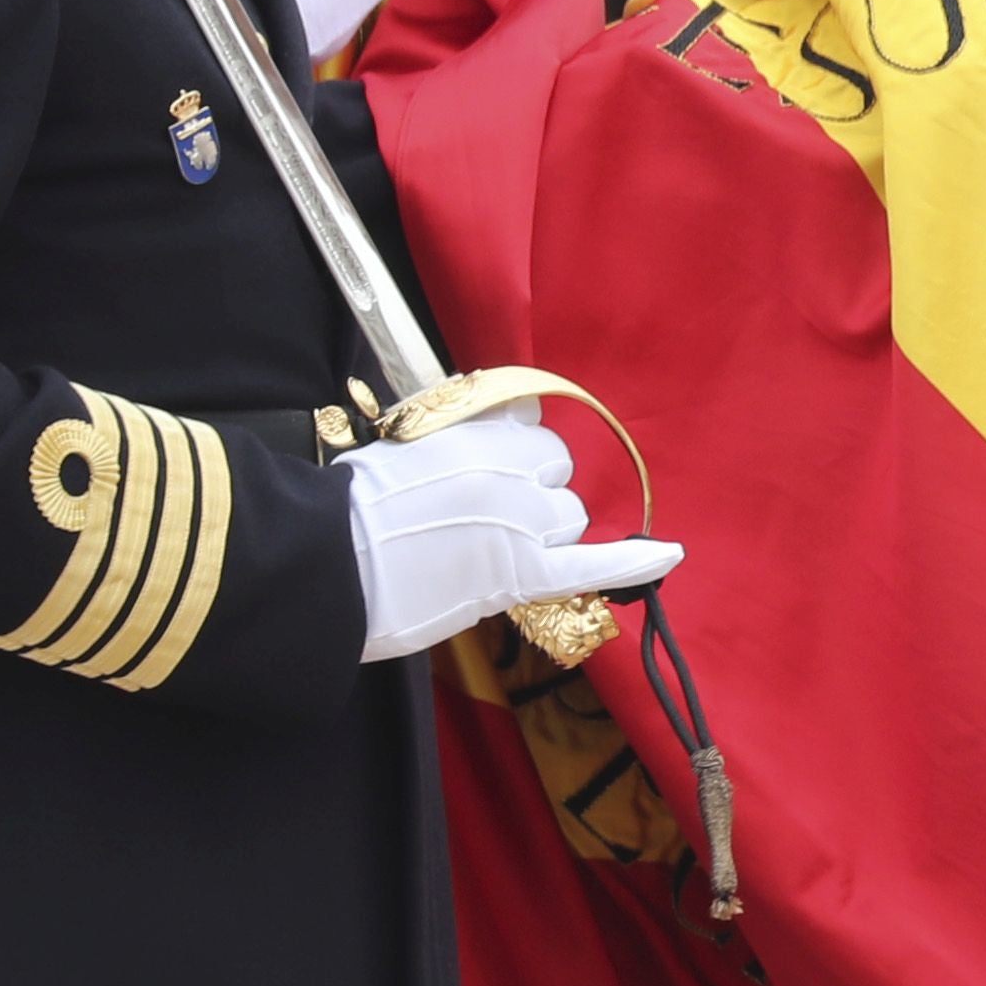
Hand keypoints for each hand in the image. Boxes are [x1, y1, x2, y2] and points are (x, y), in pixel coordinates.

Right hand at [344, 409, 685, 663]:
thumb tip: (495, 412)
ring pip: (568, 521)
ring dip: (543, 537)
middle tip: (479, 527)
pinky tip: (669, 553)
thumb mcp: (397, 445)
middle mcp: (508, 468)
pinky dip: (634, 562)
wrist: (316, 563)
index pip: (533, 431)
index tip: (491, 478)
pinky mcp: (518, 573)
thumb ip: (453, 433)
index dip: (518, 461)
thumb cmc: (340, 510)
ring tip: (484, 557)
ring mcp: (518, 520)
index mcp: (475, 431)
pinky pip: (592, 565)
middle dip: (533, 499)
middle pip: (557, 478)